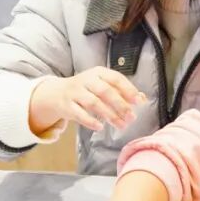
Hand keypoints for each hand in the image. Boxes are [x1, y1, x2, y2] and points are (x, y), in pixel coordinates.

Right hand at [29, 67, 144, 134]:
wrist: (57, 93)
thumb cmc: (86, 90)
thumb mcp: (103, 85)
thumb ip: (122, 91)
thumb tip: (143, 99)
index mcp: (98, 73)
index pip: (115, 78)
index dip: (128, 90)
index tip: (138, 102)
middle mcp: (86, 80)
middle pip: (105, 91)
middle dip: (120, 105)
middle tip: (131, 117)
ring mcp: (75, 92)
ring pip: (93, 103)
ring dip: (109, 115)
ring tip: (121, 125)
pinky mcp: (67, 105)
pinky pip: (79, 114)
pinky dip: (90, 121)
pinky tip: (100, 127)